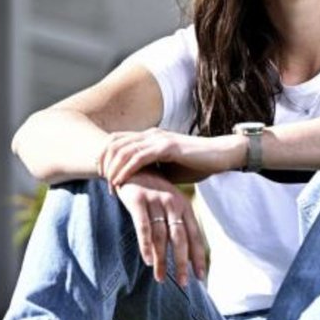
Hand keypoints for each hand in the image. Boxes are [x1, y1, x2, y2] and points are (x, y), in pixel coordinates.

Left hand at [98, 128, 241, 187]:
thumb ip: (153, 172)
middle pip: (115, 142)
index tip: (100, 174)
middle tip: (98, 179)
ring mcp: (159, 138)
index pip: (118, 141)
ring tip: (108, 183)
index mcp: (150, 136)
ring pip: (124, 149)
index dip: (105, 155)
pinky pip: (139, 157)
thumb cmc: (197, 164)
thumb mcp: (168, 168)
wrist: (221, 156)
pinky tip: (120, 180)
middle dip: (103, 160)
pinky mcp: (167, 146)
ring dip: (112, 167)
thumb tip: (139, 186)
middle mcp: (151, 134)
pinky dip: (126, 169)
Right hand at [115, 170, 206, 285]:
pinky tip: (148, 260)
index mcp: (183, 205)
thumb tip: (183, 252)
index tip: (199, 277)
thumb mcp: (168, 201)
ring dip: (161, 260)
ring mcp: (155, 200)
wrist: (128, 163)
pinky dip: (146, 245)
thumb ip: (175, 222)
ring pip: (161, 236)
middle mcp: (173, 203)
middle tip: (182, 282)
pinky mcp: (138, 200)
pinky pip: (143, 227)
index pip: (194, 235)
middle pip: (180, 238)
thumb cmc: (150, 189)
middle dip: (182, 263)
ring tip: (160, 278)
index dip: (197, 257)